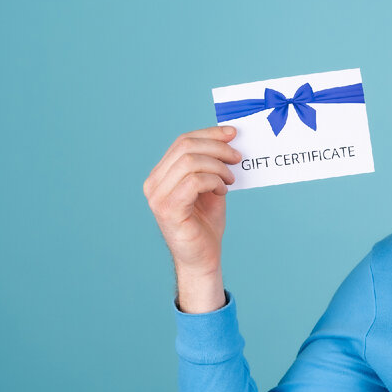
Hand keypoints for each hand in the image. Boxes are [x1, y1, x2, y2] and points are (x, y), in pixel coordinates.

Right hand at [143, 125, 240, 308]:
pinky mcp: (169, 210)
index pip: (182, 141)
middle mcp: (154, 184)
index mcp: (161, 175)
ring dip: (218, 167)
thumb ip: (212, 164)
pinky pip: (194, 181)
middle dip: (217, 147)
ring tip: (229, 180)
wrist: (203, 258)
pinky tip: (222, 191)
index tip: (233, 133)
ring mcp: (158, 197)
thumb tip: (229, 137)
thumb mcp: (210, 187)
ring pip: (190, 161)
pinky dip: (214, 181)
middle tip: (238, 158)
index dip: (210, 133)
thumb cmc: (206, 224)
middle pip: (186, 146)